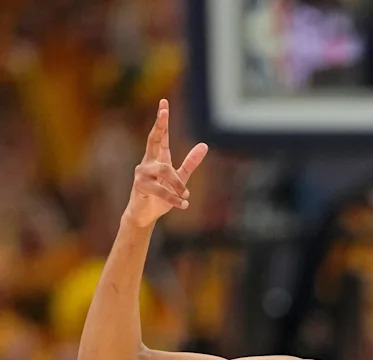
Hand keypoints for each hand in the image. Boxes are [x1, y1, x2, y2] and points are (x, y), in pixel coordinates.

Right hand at [125, 99, 207, 227]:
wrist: (145, 215)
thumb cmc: (161, 195)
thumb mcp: (180, 177)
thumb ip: (191, 162)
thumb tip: (204, 145)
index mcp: (158, 158)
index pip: (160, 135)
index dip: (162, 120)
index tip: (164, 103)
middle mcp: (148, 162)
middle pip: (153, 139)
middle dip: (159, 125)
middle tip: (164, 110)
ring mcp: (142, 174)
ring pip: (165, 170)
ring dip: (179, 185)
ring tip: (185, 196)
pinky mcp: (140, 187)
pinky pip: (161, 190)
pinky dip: (174, 199)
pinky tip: (183, 205)